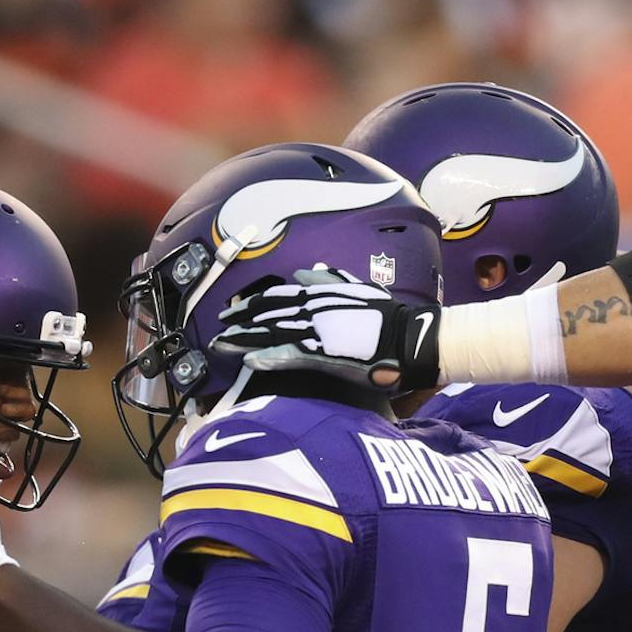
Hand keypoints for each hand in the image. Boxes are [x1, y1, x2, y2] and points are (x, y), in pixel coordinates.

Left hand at [213, 267, 441, 391]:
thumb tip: (312, 269)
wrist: (411, 338)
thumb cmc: (390, 318)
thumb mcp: (360, 290)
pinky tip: (248, 362)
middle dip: (241, 321)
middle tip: (219, 328)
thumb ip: (334, 279)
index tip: (235, 310)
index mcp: (321, 293)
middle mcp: (314, 308)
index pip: (278, 296)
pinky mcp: (325, 354)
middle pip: (267, 313)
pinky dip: (268, 358)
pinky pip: (289, 356)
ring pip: (271, 333)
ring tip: (221, 345)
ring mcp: (317, 331)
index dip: (254, 303)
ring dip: (244, 339)